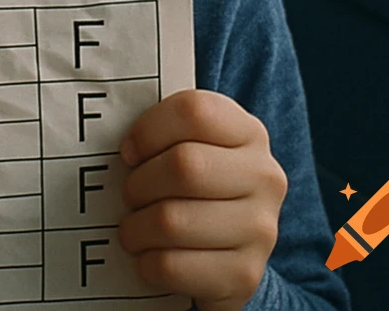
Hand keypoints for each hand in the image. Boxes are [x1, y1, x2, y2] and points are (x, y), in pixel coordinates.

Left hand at [117, 88, 287, 310]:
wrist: (235, 247)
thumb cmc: (200, 183)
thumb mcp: (193, 144)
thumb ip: (166, 132)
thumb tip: (124, 148)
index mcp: (249, 132)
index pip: (194, 112)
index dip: (149, 129)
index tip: (129, 151)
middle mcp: (264, 177)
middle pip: (183, 166)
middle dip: (140, 182)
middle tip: (129, 193)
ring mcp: (260, 229)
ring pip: (172, 221)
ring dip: (136, 227)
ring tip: (133, 227)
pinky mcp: (244, 275)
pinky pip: (172, 265)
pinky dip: (146, 262)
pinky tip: (148, 255)